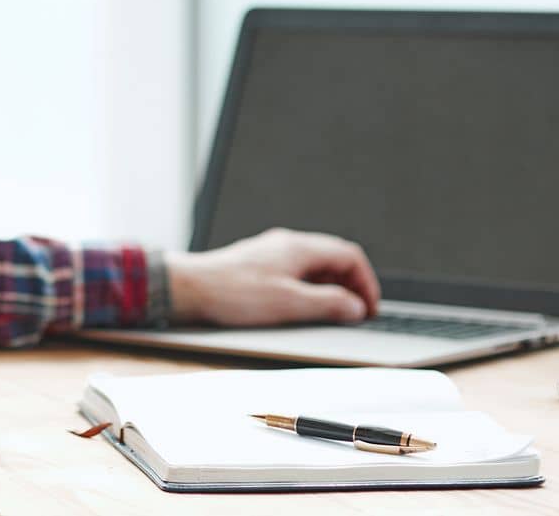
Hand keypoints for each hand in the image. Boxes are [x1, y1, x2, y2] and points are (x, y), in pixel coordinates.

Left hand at [165, 227, 380, 326]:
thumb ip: (328, 304)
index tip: (369, 308)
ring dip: (330, 287)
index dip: (367, 282)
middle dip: (351, 285)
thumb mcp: (289, 303)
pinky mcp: (259, 265)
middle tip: (356, 312)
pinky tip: (303, 306)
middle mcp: (287, 244)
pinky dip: (310, 287)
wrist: (189, 288)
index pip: (349, 255)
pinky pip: (296, 271)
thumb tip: (356, 307)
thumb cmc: (232, 292)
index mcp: (299, 247)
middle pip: (334, 258)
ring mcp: (272, 253)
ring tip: (333, 313)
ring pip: (315, 265)